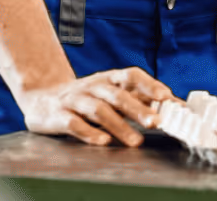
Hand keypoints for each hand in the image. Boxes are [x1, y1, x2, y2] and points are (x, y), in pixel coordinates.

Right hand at [17, 67, 174, 146]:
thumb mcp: (111, 93)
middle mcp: (93, 86)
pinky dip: (89, 133)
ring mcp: (75, 99)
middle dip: (138, 109)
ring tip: (136, 141)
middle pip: (117, 95)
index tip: (166, 97)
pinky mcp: (58, 115)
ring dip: (119, 125)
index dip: (149, 84)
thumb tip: (176, 106)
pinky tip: (103, 141)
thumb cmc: (86, 97)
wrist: (41, 97)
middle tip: (156, 123)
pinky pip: (74, 123)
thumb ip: (140, 99)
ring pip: (98, 110)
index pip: (131, 75)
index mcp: (109, 79)